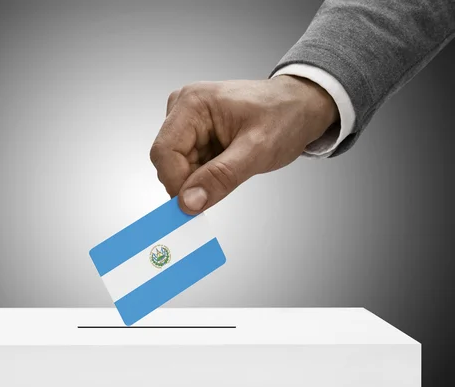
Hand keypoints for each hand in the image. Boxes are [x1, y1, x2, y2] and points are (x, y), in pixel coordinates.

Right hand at [149, 76, 338, 213]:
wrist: (301, 106)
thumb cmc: (285, 116)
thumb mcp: (257, 150)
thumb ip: (220, 177)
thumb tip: (188, 202)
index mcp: (193, 103)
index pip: (164, 152)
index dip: (176, 183)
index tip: (195, 205)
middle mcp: (184, 108)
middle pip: (168, 161)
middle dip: (191, 182)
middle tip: (222, 186)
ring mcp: (188, 121)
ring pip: (177, 167)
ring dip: (201, 179)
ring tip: (233, 168)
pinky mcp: (194, 133)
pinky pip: (189, 165)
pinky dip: (205, 175)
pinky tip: (228, 166)